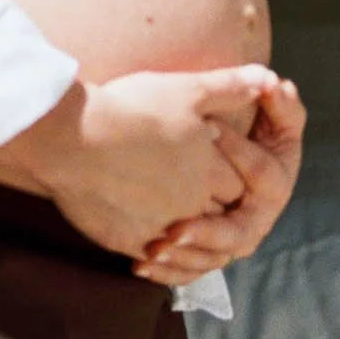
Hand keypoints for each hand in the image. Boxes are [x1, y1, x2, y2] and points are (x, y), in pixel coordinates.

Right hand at [0, 63, 280, 259]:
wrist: (71, 139)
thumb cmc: (131, 109)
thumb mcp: (186, 89)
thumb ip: (229, 87)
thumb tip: (267, 78)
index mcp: (210, 171)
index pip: (240, 185)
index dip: (235, 174)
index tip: (222, 167)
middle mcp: (192, 207)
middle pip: (218, 218)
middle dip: (216, 209)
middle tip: (203, 197)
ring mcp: (160, 229)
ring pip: (188, 244)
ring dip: (189, 236)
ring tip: (179, 223)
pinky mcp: (128, 243)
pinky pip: (154, 260)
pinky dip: (157, 256)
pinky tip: (149, 241)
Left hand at [133, 76, 305, 286]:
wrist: (187, 147)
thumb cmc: (218, 121)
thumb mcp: (236, 105)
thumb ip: (259, 95)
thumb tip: (274, 81)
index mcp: (272, 180)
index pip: (262, 172)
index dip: (239, 151)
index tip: (209, 130)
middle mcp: (255, 216)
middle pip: (238, 233)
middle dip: (208, 231)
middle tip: (177, 227)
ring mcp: (227, 237)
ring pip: (213, 257)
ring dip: (186, 256)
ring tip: (156, 247)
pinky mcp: (201, 250)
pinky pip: (190, 270)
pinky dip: (168, 271)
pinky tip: (142, 263)